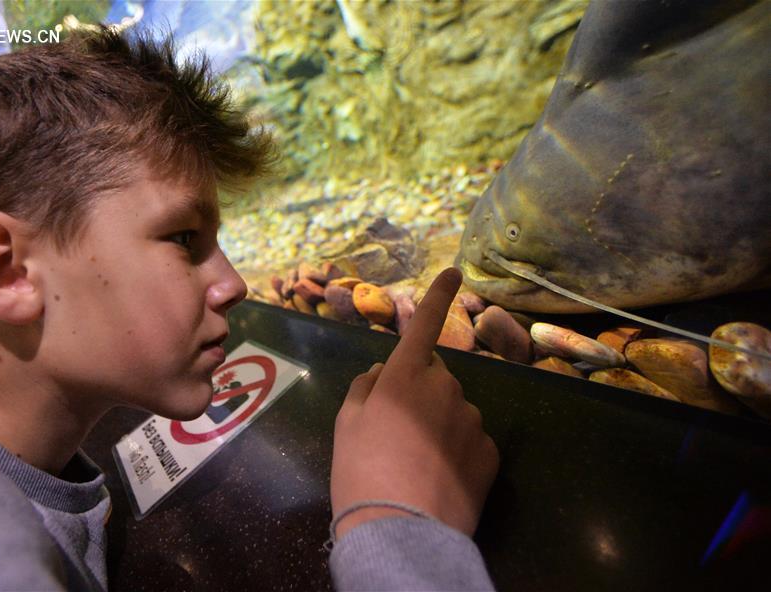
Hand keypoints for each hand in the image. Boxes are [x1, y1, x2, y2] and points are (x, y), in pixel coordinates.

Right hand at [330, 267, 498, 538]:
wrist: (400, 531)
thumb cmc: (360, 472)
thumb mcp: (346, 425)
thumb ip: (365, 388)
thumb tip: (382, 373)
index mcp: (404, 376)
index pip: (423, 324)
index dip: (438, 296)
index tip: (454, 271)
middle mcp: (444, 387)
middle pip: (435, 374)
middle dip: (421, 389)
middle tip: (396, 429)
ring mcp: (471, 419)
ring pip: (455, 408)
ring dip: (440, 422)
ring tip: (416, 461)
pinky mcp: (490, 451)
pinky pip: (472, 439)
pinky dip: (459, 450)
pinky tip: (440, 476)